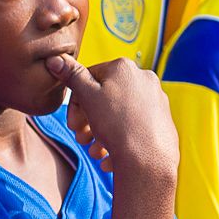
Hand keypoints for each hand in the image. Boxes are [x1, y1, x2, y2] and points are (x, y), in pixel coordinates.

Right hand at [49, 56, 177, 185]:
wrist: (148, 159)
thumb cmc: (117, 126)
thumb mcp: (88, 97)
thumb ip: (72, 76)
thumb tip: (55, 59)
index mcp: (124, 68)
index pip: (90, 77)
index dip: (76, 102)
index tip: (72, 122)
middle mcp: (143, 78)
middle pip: (105, 97)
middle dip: (88, 120)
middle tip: (81, 138)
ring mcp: (156, 99)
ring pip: (118, 114)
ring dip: (100, 133)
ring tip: (95, 151)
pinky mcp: (162, 119)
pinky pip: (133, 126)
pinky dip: (119, 140)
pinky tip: (110, 156)